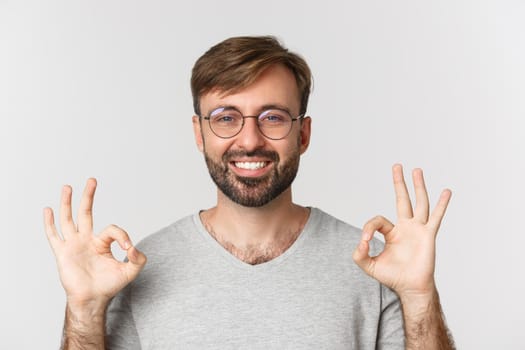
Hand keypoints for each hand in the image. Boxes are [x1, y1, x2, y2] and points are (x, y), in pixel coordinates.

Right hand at [44, 178, 146, 308]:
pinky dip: (50, 223)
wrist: (92, 300)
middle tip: (92, 180)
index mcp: (102, 243)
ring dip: (67, 203)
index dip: (122, 236)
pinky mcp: (63, 253)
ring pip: (69, 219)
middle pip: (86, 212)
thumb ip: (138, 258)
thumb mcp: (130, 271)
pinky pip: (54, 236)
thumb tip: (133, 247)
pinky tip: (48, 210)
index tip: (128, 249)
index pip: (113, 229)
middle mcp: (87, 240)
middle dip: (89, 196)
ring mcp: (74, 245)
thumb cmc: (109, 286)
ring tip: (67, 187)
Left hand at [352, 164, 450, 298]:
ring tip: (416, 170)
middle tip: (397, 166)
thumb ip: (359, 254)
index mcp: (391, 233)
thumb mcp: (368, 265)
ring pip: (419, 203)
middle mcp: (406, 227)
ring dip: (418, 186)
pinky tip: (446, 192)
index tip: (364, 239)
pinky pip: (436, 217)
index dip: (368, 228)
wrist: (410, 288)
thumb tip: (360, 241)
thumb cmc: (393, 277)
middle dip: (399, 183)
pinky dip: (441, 204)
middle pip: (402, 199)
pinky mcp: (428, 235)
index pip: (377, 221)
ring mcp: (418, 229)